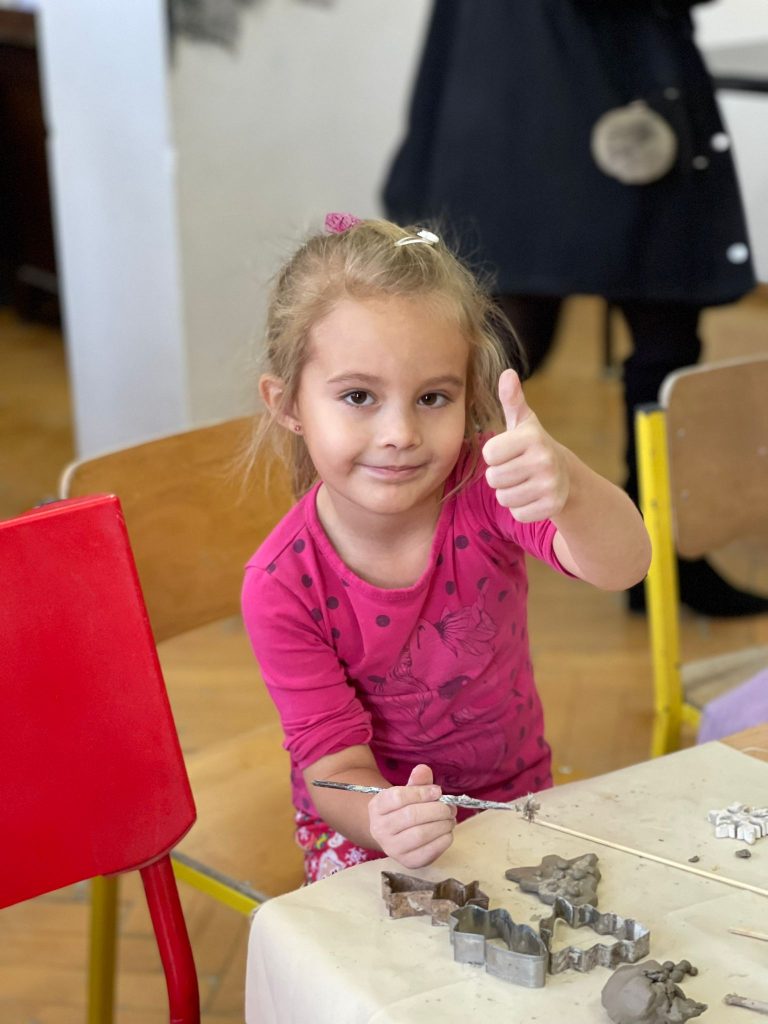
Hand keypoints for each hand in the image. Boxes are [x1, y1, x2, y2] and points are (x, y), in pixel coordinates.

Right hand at [368, 764, 455, 867]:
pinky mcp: (407, 862)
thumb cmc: (403, 809)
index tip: (438, 791)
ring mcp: (392, 848)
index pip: (398, 797)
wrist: (395, 835)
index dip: (421, 793)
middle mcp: (379, 829)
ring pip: (420, 834)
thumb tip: (424, 769)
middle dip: (436, 810)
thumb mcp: (408, 792)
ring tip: (450, 819)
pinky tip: (447, 833)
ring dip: (442, 825)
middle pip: (411, 816)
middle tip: (450, 807)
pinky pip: (428, 852)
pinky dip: (443, 840)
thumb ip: (417, 781)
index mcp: (377, 807)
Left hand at [482, 369, 569, 521]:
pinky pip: (517, 513)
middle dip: (500, 476)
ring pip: (503, 498)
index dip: (494, 455)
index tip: (509, 452)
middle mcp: (544, 460)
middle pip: (494, 478)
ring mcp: (550, 485)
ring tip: (524, 482)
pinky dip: (521, 508)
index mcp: (532, 437)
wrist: (567, 476)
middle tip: (517, 469)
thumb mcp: (523, 422)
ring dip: (509, 493)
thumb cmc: (533, 446)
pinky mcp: (552, 507)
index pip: (489, 454)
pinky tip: (532, 496)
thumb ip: (512, 399)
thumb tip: (507, 374)